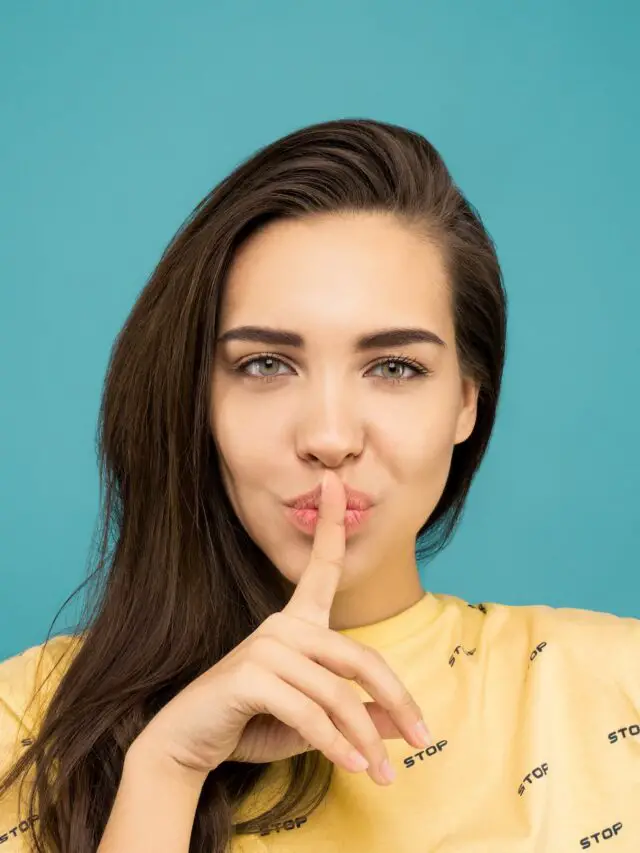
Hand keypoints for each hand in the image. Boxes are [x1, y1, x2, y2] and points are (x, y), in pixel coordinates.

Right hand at [133, 470, 430, 786]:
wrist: (190, 745)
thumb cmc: (253, 725)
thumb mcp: (317, 722)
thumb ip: (357, 715)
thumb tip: (405, 723)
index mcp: (296, 623)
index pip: (321, 567)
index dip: (330, 522)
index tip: (336, 481)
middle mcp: (282, 626)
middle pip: (358, 657)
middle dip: (397, 698)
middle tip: (423, 735)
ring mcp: (265, 647)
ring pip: (338, 693)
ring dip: (365, 739)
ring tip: (383, 773)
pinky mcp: (250, 676)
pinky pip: (310, 713)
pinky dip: (336, 745)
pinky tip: (352, 767)